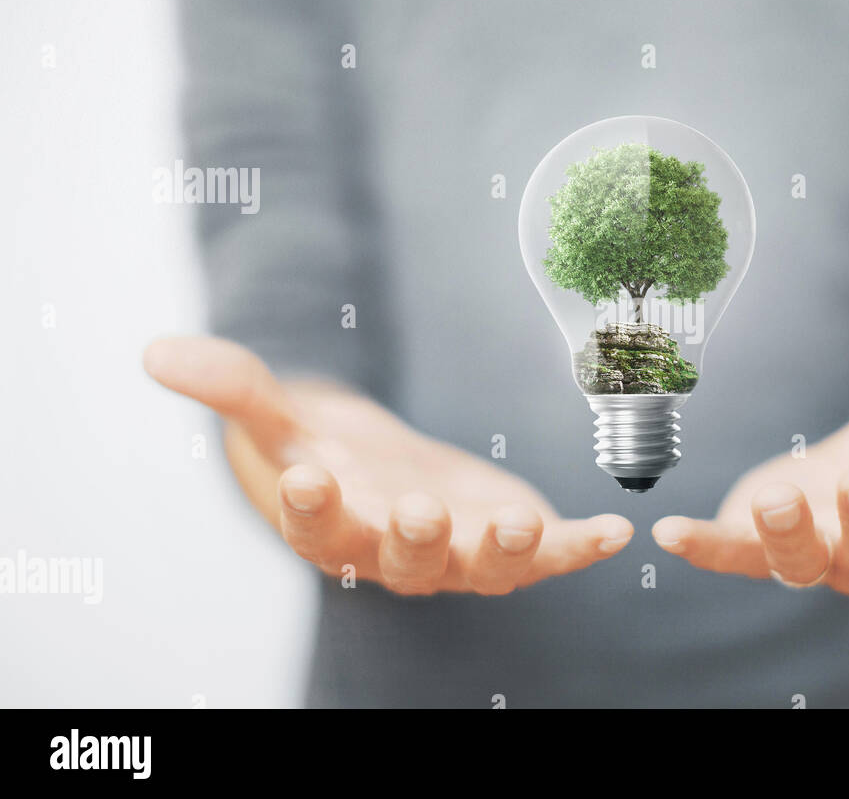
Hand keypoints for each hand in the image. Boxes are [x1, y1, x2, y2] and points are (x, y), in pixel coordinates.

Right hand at [143, 337, 632, 594]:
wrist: (385, 471)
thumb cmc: (328, 450)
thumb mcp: (281, 415)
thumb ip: (232, 386)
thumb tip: (156, 353)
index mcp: (334, 526)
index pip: (314, 526)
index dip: (309, 506)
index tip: (303, 475)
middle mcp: (399, 552)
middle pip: (406, 560)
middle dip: (414, 539)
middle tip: (418, 513)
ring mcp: (462, 552)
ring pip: (484, 566)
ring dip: (506, 551)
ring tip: (523, 523)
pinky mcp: (514, 540)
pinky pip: (552, 555)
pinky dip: (582, 548)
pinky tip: (620, 531)